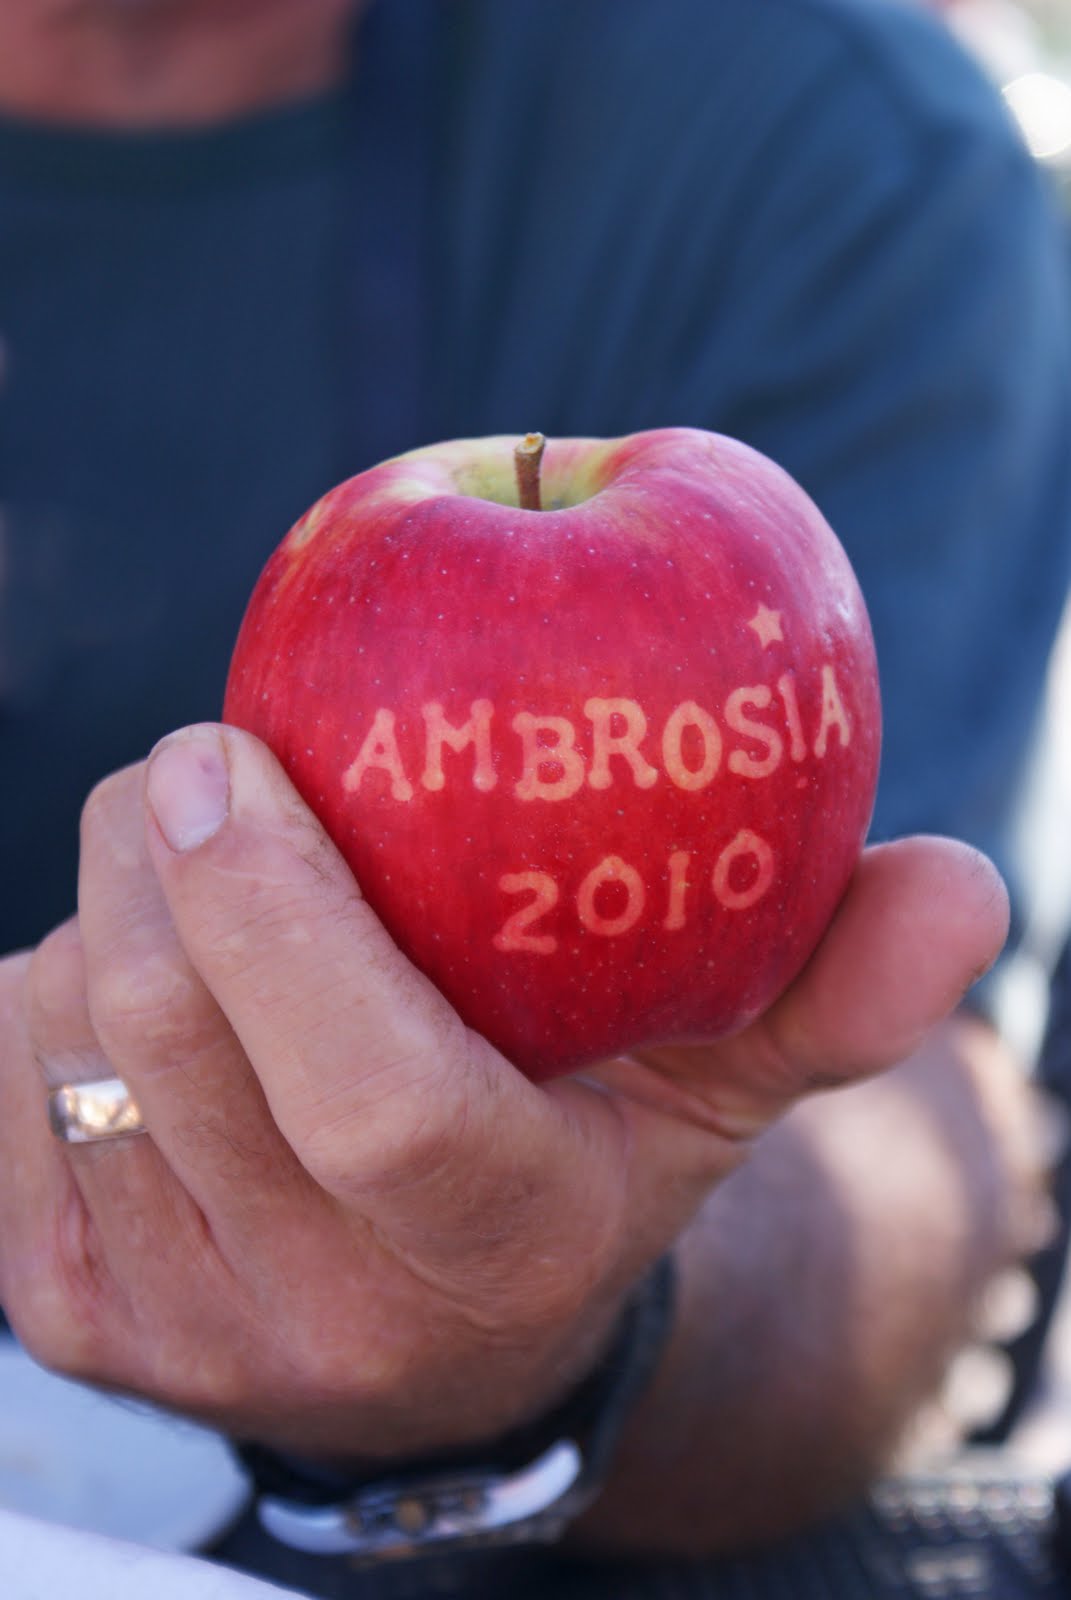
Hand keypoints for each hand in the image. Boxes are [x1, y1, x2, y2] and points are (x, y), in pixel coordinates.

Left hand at [0, 724, 1007, 1461]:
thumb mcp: (716, 1081)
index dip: (283, 918)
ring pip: (66, 1047)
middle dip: (148, 856)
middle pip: (169, 1041)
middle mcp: (323, 1318)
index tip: (227, 748)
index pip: (378, 1101)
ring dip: (104, 909)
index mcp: (496, 1244)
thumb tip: (969, 887)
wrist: (440, 1331)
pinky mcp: (63, 1321)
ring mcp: (175, 1332)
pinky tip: (143, 975)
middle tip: (195, 761)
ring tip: (192, 874)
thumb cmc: (587, 1153)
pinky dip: (51, 985)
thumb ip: (831, 988)